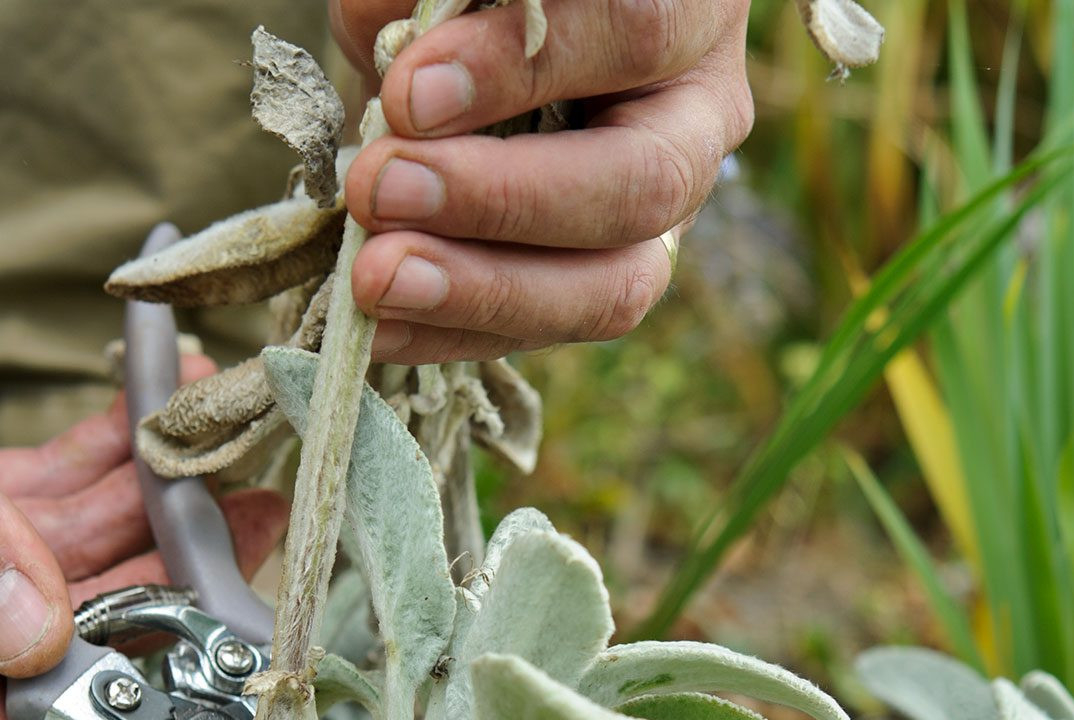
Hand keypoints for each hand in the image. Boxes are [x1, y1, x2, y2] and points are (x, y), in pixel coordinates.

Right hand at [0, 72, 286, 719]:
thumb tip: (28, 640)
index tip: (197, 714)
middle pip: (35, 645)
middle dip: (155, 594)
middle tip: (260, 533)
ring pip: (42, 570)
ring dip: (141, 518)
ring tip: (240, 467)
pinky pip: (18, 511)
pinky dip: (90, 469)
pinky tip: (157, 421)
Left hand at [331, 0, 754, 363]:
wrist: (478, 52)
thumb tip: (405, 77)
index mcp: (683, 7)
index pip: (635, 31)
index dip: (520, 70)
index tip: (409, 94)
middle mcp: (698, 116)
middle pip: (642, 182)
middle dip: (501, 199)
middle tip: (381, 188)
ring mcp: (665, 218)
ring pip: (614, 286)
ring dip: (483, 290)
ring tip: (374, 278)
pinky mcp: (604, 285)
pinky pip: (546, 331)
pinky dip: (451, 333)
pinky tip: (374, 324)